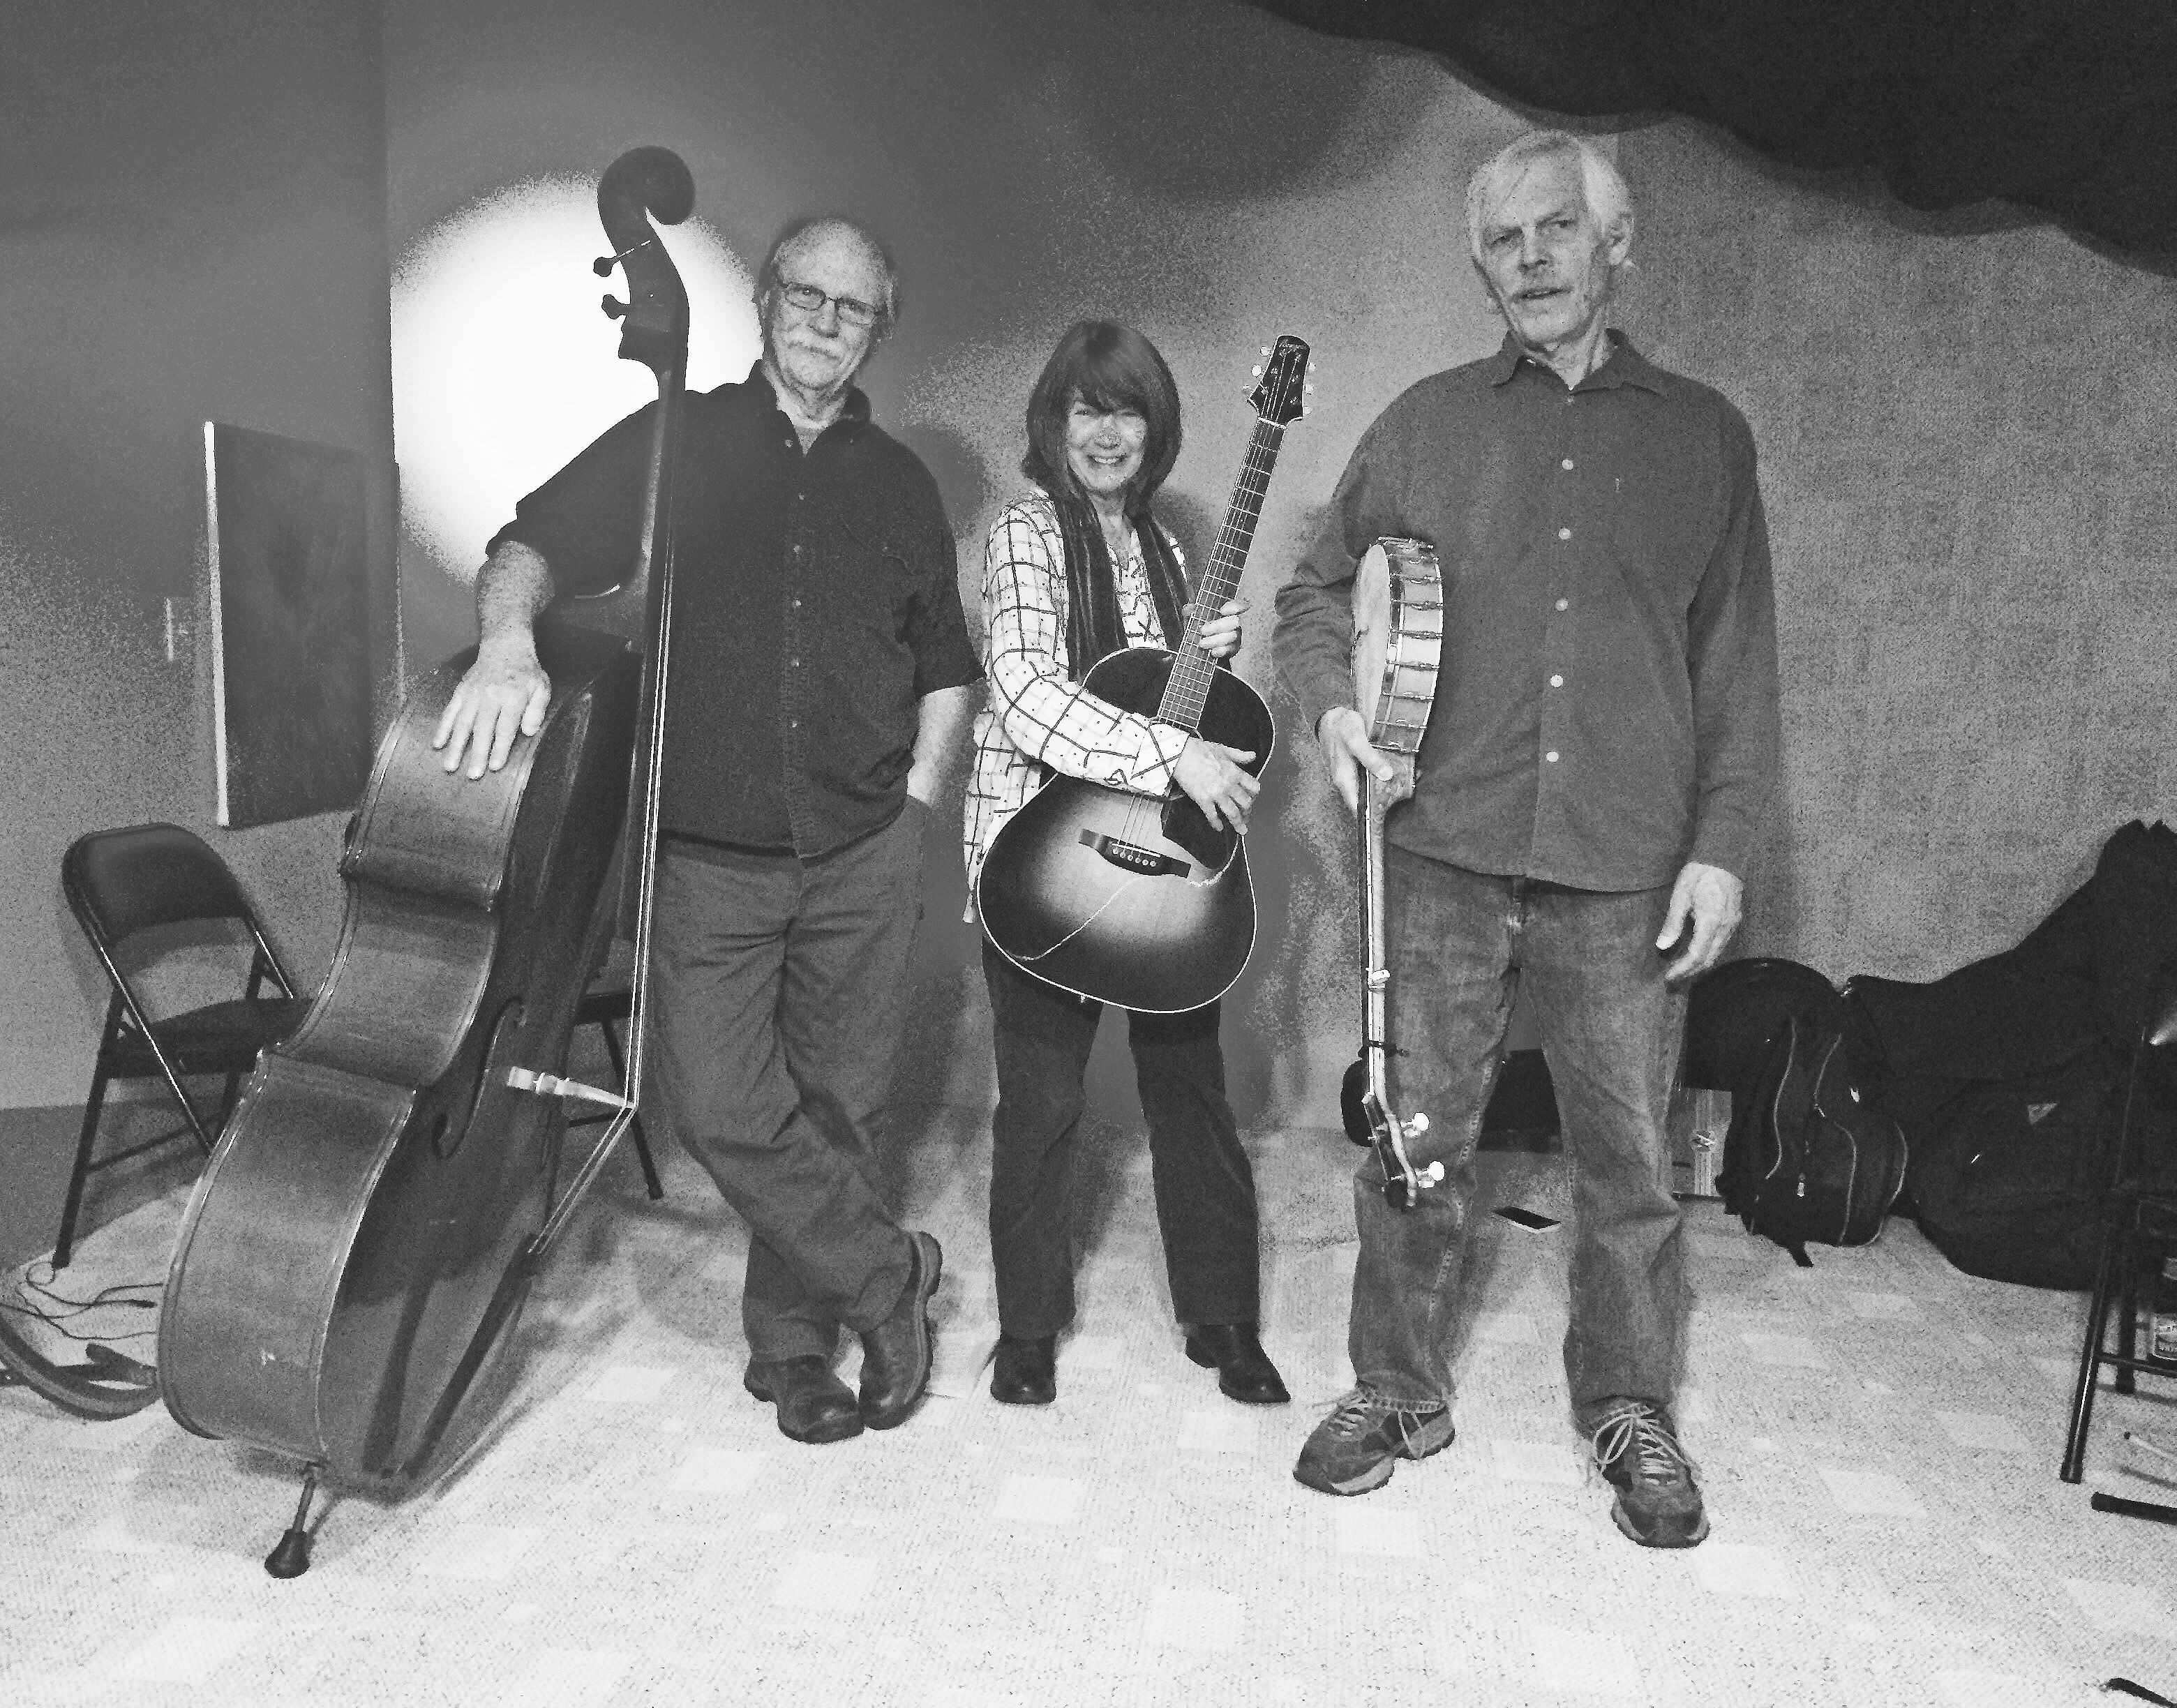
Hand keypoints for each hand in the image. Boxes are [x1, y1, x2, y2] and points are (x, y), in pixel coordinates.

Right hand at [432, 639, 550, 779]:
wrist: (505, 646)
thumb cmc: (526, 672)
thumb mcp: (542, 687)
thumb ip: (537, 710)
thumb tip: (529, 731)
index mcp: (513, 697)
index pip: (505, 727)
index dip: (500, 748)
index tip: (494, 767)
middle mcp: (491, 696)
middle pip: (483, 728)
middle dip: (477, 753)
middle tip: (472, 775)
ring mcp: (473, 694)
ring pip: (462, 722)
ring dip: (456, 746)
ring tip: (450, 766)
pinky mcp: (461, 691)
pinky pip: (450, 711)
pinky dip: (442, 728)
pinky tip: (437, 744)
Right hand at [1173, 736, 1258, 833]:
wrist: (1181, 754)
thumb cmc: (1201, 750)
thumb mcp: (1224, 749)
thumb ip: (1240, 755)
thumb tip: (1253, 756)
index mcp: (1235, 772)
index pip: (1254, 787)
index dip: (1255, 795)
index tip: (1252, 798)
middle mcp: (1229, 785)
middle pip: (1246, 803)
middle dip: (1248, 811)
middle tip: (1247, 816)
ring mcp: (1217, 794)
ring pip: (1233, 813)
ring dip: (1238, 823)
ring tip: (1241, 830)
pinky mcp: (1203, 800)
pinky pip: (1212, 815)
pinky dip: (1216, 823)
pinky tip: (1219, 828)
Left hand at [1187, 596, 1246, 659]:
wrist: (1199, 645)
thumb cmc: (1199, 626)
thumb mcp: (1193, 617)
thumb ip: (1191, 611)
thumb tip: (1188, 609)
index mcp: (1228, 610)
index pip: (1240, 605)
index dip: (1235, 606)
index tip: (1222, 611)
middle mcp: (1236, 622)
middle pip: (1235, 622)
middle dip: (1218, 626)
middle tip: (1203, 631)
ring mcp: (1237, 636)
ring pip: (1233, 637)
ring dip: (1216, 640)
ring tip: (1202, 643)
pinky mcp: (1234, 649)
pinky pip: (1231, 650)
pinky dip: (1222, 651)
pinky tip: (1213, 652)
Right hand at [1316, 705, 1393, 814]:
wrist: (1328, 715)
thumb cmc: (1341, 727)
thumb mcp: (1357, 740)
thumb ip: (1370, 758)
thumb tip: (1385, 775)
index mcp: (1343, 778)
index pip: (1356, 807)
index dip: (1368, 817)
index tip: (1384, 823)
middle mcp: (1344, 780)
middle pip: (1362, 800)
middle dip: (1379, 805)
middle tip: (1400, 805)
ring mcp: (1347, 775)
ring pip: (1364, 790)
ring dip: (1378, 792)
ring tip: (1399, 792)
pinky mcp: (1351, 768)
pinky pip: (1364, 779)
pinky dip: (1376, 780)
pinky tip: (1388, 775)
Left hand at [1657, 860, 1743, 982]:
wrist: (1723, 857)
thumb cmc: (1699, 874)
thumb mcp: (1680, 896)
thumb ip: (1672, 923)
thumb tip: (1663, 946)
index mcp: (1711, 922)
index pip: (1696, 955)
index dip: (1682, 970)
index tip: (1668, 978)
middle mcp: (1725, 927)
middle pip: (1709, 959)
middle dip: (1691, 972)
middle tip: (1673, 979)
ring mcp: (1733, 924)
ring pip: (1717, 953)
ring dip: (1700, 965)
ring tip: (1681, 970)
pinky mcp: (1734, 920)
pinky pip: (1721, 944)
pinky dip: (1708, 954)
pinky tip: (1696, 954)